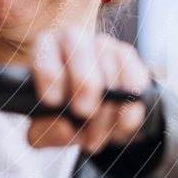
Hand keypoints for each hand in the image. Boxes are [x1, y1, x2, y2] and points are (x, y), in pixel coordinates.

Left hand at [28, 27, 150, 154]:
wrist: (89, 111)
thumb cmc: (58, 114)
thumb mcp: (42, 128)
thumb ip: (45, 132)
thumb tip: (64, 129)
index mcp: (44, 49)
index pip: (44, 50)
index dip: (49, 73)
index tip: (52, 101)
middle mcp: (73, 40)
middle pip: (80, 51)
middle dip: (84, 83)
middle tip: (84, 112)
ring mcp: (102, 45)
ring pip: (110, 70)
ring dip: (106, 108)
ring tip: (95, 138)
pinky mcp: (127, 58)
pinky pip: (135, 77)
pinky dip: (131, 105)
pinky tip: (123, 124)